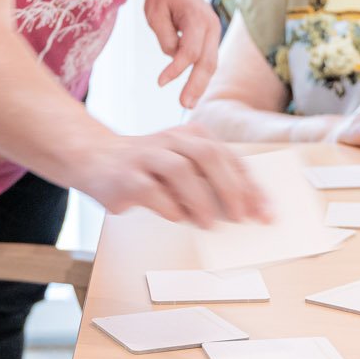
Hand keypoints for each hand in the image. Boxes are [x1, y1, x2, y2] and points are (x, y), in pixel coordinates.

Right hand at [73, 128, 268, 228]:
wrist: (93, 157)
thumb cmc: (146, 167)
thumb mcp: (180, 166)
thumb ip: (207, 182)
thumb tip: (241, 211)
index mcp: (190, 135)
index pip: (228, 157)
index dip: (250, 186)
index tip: (266, 212)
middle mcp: (170, 140)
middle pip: (208, 156)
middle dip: (230, 188)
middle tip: (242, 217)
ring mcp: (146, 155)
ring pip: (180, 169)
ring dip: (200, 199)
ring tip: (210, 223)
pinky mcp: (125, 176)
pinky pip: (151, 191)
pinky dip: (168, 207)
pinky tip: (177, 218)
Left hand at [144, 0, 221, 108]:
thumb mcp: (154, 13)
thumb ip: (165, 37)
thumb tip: (174, 58)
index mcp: (196, 17)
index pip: (189, 51)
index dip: (175, 69)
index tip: (159, 83)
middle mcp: (211, 25)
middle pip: (207, 61)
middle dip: (196, 85)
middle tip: (184, 105)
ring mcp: (214, 31)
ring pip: (211, 63)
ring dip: (201, 84)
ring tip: (188, 103)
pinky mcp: (211, 36)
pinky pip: (208, 59)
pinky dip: (201, 75)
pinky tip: (193, 91)